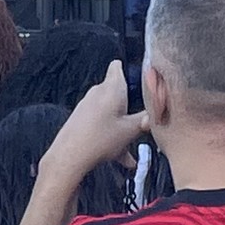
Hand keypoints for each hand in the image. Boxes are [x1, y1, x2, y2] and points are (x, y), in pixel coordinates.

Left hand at [44, 66, 146, 184]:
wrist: (70, 155)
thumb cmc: (99, 139)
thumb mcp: (131, 130)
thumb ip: (146, 120)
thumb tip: (154, 115)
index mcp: (112, 88)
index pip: (118, 66)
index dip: (130, 70)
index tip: (142, 80)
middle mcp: (98, 92)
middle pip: (119, 93)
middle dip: (131, 108)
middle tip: (142, 121)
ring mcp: (88, 105)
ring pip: (112, 112)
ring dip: (122, 127)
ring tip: (131, 149)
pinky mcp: (82, 118)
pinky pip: (102, 124)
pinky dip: (112, 136)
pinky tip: (122, 158)